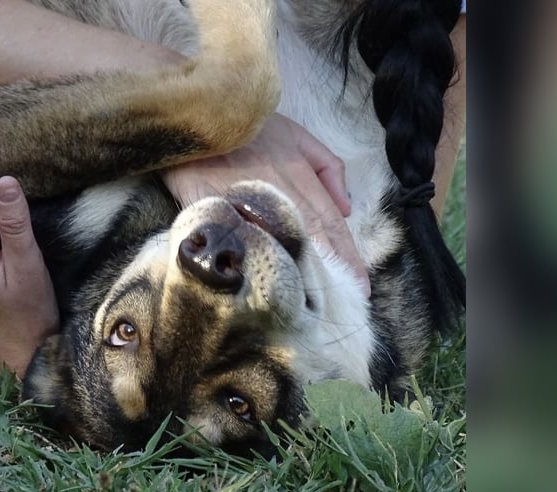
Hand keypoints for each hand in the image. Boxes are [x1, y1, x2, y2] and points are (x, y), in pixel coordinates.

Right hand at [161, 113, 369, 295]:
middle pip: (314, 242)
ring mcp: (251, 209)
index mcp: (301, 179)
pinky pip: (247, 248)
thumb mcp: (296, 134)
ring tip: (316, 305)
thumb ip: (326, 167)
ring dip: (302, 277)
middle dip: (333, 274)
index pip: (332, 226)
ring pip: (284, 248)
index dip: (349, 257)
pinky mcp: (222, 218)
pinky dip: (261, 268)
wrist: (195, 121)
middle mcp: (281, 198)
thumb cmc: (246, 128)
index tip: (360, 285)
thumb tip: (346, 207)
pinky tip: (270, 289)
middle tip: (346, 304)